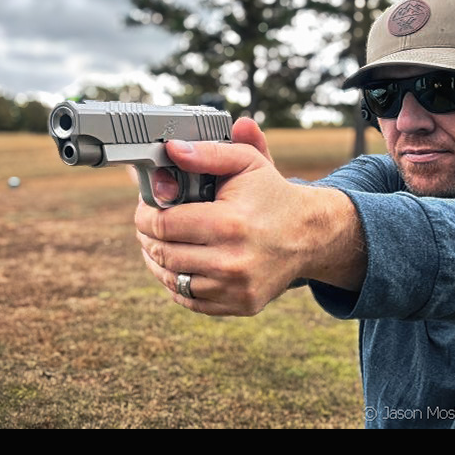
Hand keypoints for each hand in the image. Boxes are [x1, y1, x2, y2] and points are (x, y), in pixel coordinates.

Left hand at [135, 118, 364, 314]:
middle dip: (148, 236)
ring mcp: (236, 288)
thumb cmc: (271, 195)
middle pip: (162, 253)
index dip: (144, 214)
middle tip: (149, 224)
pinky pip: (190, 299)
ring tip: (158, 243)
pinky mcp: (241, 305)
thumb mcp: (245, 163)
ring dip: (157, 261)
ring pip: (171, 280)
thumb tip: (172, 149)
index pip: (161, 225)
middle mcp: (232, 261)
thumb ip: (207, 153)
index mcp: (229, 223)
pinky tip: (179, 264)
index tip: (146, 206)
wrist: (310, 234)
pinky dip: (177, 283)